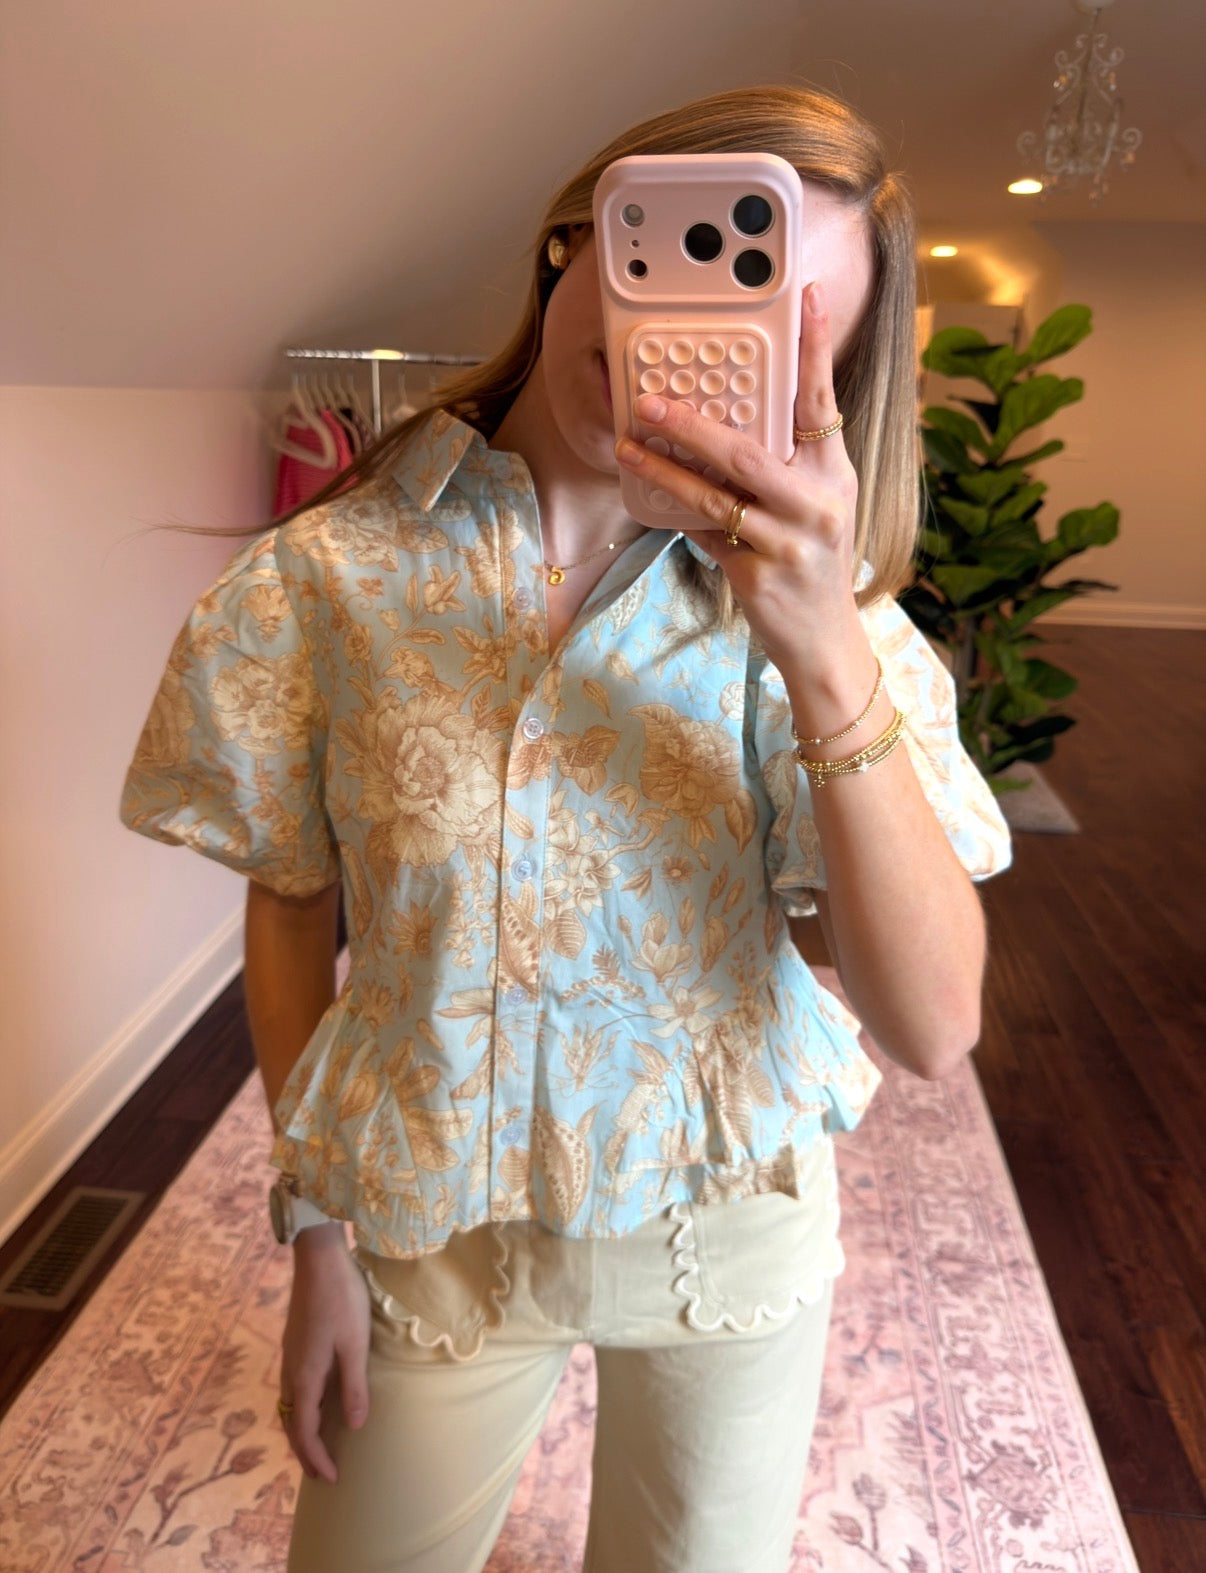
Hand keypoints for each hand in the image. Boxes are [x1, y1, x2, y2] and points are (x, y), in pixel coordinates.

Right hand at [279, 1222, 369, 1483]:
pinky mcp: (294, 1343)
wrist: (318, 1259)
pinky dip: (302, 1410)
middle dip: (306, 1453)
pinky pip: (293, 1389)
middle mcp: (290, 1371)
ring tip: (319, 1448)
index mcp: (304, 1376)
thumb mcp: (355, 1344)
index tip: (332, 1479)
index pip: (305, 1431)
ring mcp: (289, 1356)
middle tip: (323, 1474)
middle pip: (292, 1423)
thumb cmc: (341, 1299)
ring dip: (302, 1432)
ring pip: (289, 1406)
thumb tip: (355, 1426)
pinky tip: (316, 1405)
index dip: (317, 1458)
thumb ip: (354, 1386)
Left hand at [615, 281, 862, 677]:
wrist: (823, 640)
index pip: (823, 400)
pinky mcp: (757, 576)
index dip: (812, 348)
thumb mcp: (818, 507)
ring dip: (666, 469)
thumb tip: (733, 419)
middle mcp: (816, 504)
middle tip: (650, 400)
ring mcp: (787, 542)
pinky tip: (653, 494)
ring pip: (715, 496)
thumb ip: (790, 464)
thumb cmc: (814, 564)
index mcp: (834, 475)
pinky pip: (706, 534)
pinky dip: (680, 515)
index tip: (801, 296)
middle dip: (693, 424)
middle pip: (748, 451)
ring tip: (629, 445)